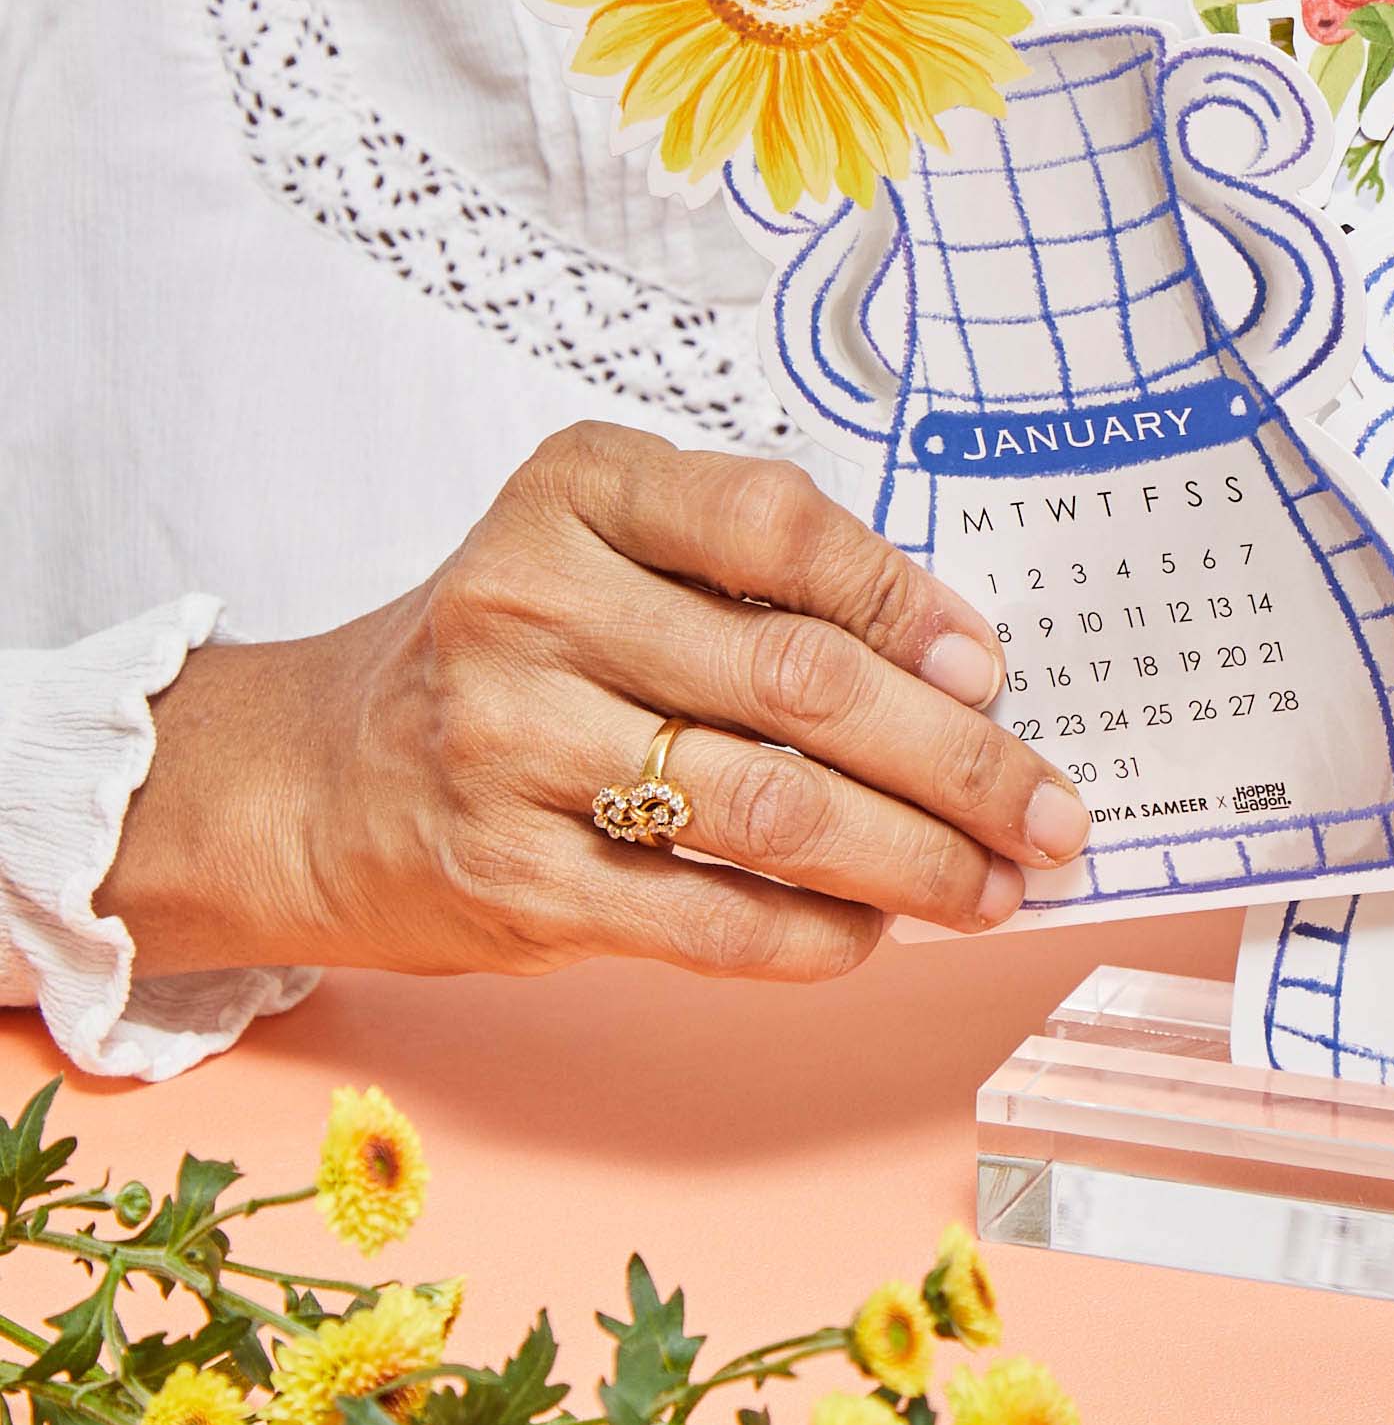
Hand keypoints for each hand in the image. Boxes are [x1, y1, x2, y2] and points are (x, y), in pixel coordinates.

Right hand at [107, 423, 1091, 988]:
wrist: (316, 777)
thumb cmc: (515, 657)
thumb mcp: (606, 555)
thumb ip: (755, 583)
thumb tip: (963, 678)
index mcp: (577, 490)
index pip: (775, 525)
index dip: (906, 602)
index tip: (992, 670)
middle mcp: (531, 604)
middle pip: (800, 681)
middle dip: (957, 762)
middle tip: (1047, 814)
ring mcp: (509, 745)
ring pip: (770, 809)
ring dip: (912, 859)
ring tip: (989, 887)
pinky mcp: (506, 877)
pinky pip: (704, 916)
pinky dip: (814, 934)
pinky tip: (873, 931)